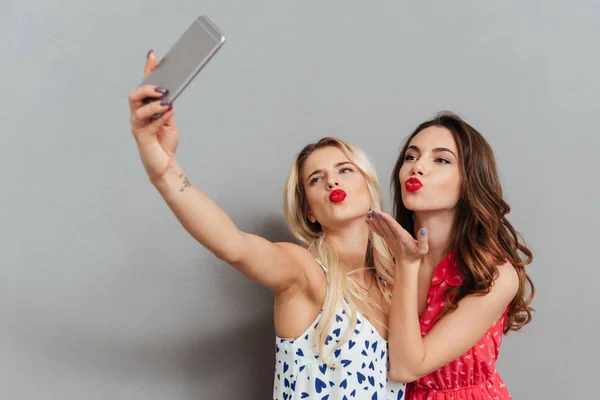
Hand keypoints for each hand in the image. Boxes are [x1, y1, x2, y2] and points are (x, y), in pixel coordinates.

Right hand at [128, 50, 178, 181]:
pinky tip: (170, 111)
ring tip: (167, 101)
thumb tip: (169, 95)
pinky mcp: (143, 138)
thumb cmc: (165, 142)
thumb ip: (167, 108)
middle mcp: (137, 115)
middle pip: (134, 95)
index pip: (144, 86)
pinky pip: (150, 124)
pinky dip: (161, 116)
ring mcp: (138, 126)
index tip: (153, 55)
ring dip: (154, 104)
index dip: (147, 70)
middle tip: (162, 88)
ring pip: (138, 110)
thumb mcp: (169, 121)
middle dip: (147, 88)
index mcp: (144, 108)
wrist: (165, 165)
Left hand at [366, 209, 427, 264]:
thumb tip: (423, 229)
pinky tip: (368, 221)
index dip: (388, 221)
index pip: (395, 228)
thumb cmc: (416, 255)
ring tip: (370, 212)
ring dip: (375, 220)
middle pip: (386, 226)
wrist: (407, 264)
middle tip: (374, 210)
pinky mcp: (387, 239)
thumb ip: (424, 239)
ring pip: (381, 228)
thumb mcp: (424, 249)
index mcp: (403, 239)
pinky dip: (373, 226)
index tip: (382, 214)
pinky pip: (379, 232)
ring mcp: (389, 239)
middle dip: (380, 218)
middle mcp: (394, 238)